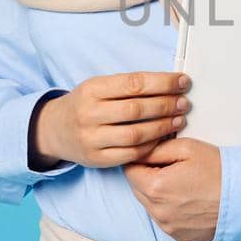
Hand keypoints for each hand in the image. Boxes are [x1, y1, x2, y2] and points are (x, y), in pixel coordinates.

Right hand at [31, 71, 190, 169]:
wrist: (55, 130)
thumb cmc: (86, 105)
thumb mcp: (99, 87)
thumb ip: (128, 86)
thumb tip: (170, 83)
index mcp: (92, 89)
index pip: (134, 83)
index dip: (163, 83)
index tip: (182, 82)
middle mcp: (90, 113)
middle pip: (137, 109)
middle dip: (166, 105)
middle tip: (185, 103)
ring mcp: (92, 138)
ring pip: (136, 134)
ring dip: (163, 127)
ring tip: (179, 120)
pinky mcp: (97, 159)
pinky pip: (130, 154)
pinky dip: (151, 146)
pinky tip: (164, 138)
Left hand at [122, 137, 222, 240]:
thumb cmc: (219, 171)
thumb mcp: (187, 148)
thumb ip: (156, 148)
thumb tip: (139, 151)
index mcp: (155, 187)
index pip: (129, 170)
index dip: (140, 159)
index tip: (155, 155)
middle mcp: (157, 211)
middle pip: (137, 189)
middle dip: (148, 176)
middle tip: (173, 167)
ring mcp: (168, 226)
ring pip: (150, 205)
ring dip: (159, 194)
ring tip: (184, 184)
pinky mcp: (179, 236)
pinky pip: (164, 219)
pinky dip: (170, 209)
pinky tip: (189, 199)